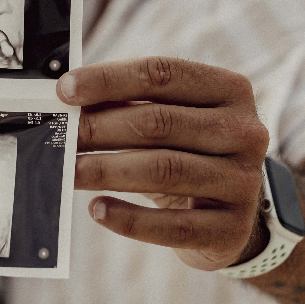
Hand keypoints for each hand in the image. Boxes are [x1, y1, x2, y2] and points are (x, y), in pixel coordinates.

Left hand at [56, 57, 269, 270]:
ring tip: (69, 172)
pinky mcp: (231, 229)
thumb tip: (68, 96)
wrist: (228, 217)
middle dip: (100, 128)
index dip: (109, 79)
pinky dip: (128, 218)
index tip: (65, 90)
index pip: (163, 74)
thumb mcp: (168, 120)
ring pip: (163, 170)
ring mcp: (243, 182)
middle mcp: (244, 132)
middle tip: (60, 136)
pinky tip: (97, 209)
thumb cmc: (186, 153)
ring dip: (106, 170)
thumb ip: (126, 103)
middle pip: (159, 122)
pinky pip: (172, 226)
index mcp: (229, 90)